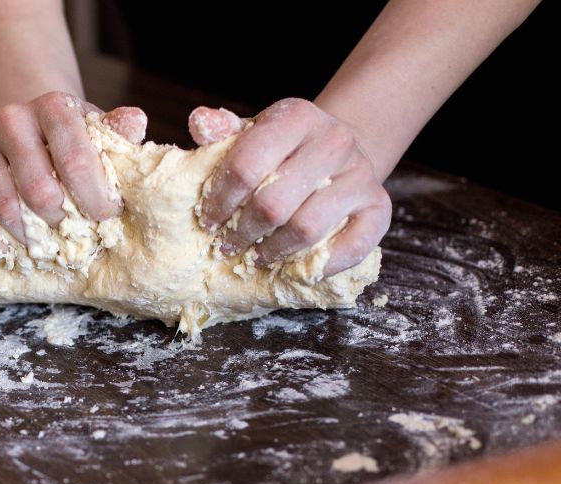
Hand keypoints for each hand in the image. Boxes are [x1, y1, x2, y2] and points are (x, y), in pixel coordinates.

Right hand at [0, 91, 146, 251]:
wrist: (30, 125)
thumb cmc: (72, 138)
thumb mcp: (99, 131)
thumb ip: (118, 132)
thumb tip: (135, 122)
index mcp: (52, 106)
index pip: (74, 159)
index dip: (94, 197)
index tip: (106, 217)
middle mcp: (12, 119)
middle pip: (39, 189)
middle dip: (62, 221)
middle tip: (73, 233)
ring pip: (6, 206)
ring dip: (29, 235)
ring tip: (45, 246)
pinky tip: (4, 250)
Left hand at [191, 98, 390, 275]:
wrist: (336, 150)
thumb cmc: (281, 149)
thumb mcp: (250, 133)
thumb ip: (222, 132)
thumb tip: (200, 122)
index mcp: (296, 116)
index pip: (246, 165)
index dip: (220, 200)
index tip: (206, 221)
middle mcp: (335, 140)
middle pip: (274, 203)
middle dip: (242, 232)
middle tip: (226, 245)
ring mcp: (361, 174)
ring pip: (307, 228)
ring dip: (274, 251)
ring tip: (256, 257)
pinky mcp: (379, 206)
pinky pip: (352, 247)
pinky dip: (321, 265)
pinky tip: (296, 269)